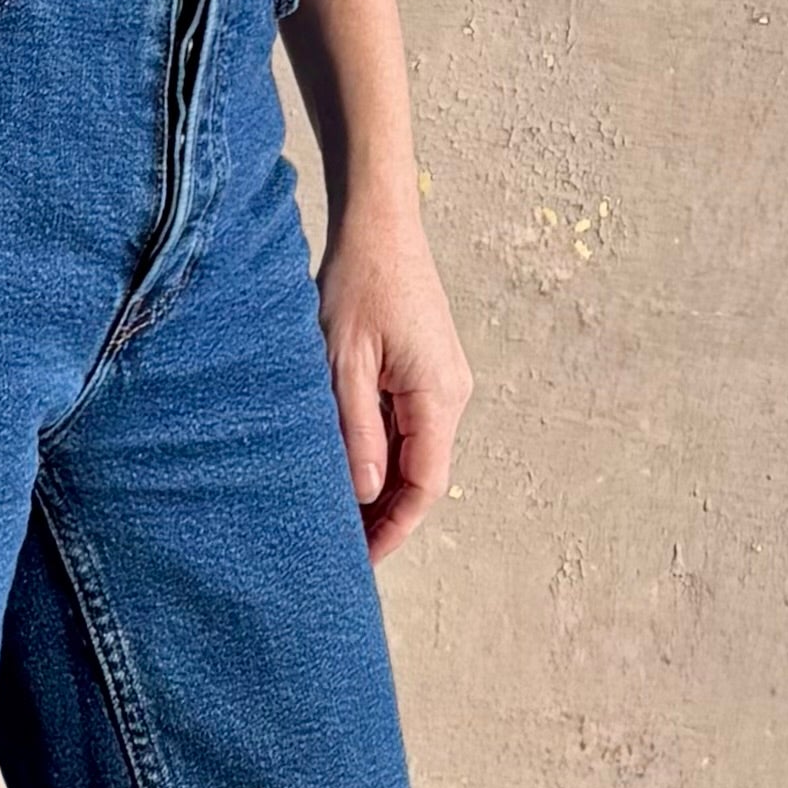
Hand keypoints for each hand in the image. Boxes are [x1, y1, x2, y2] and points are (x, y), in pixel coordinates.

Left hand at [314, 208, 471, 560]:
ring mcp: (443, 381)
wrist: (379, 225)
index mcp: (438, 396)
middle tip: (339, 548)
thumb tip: (367, 494)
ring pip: (414, 451)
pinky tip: (347, 462)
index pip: (424, 486)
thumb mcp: (343, 364)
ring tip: (335, 512)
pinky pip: (408, 424)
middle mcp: (452, 393)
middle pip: (422, 475)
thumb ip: (356, 431)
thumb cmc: (358, 285)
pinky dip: (381, 450)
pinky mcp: (428, 369)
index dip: (394, 529)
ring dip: (380, 482)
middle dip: (384, 515)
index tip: (361, 561)